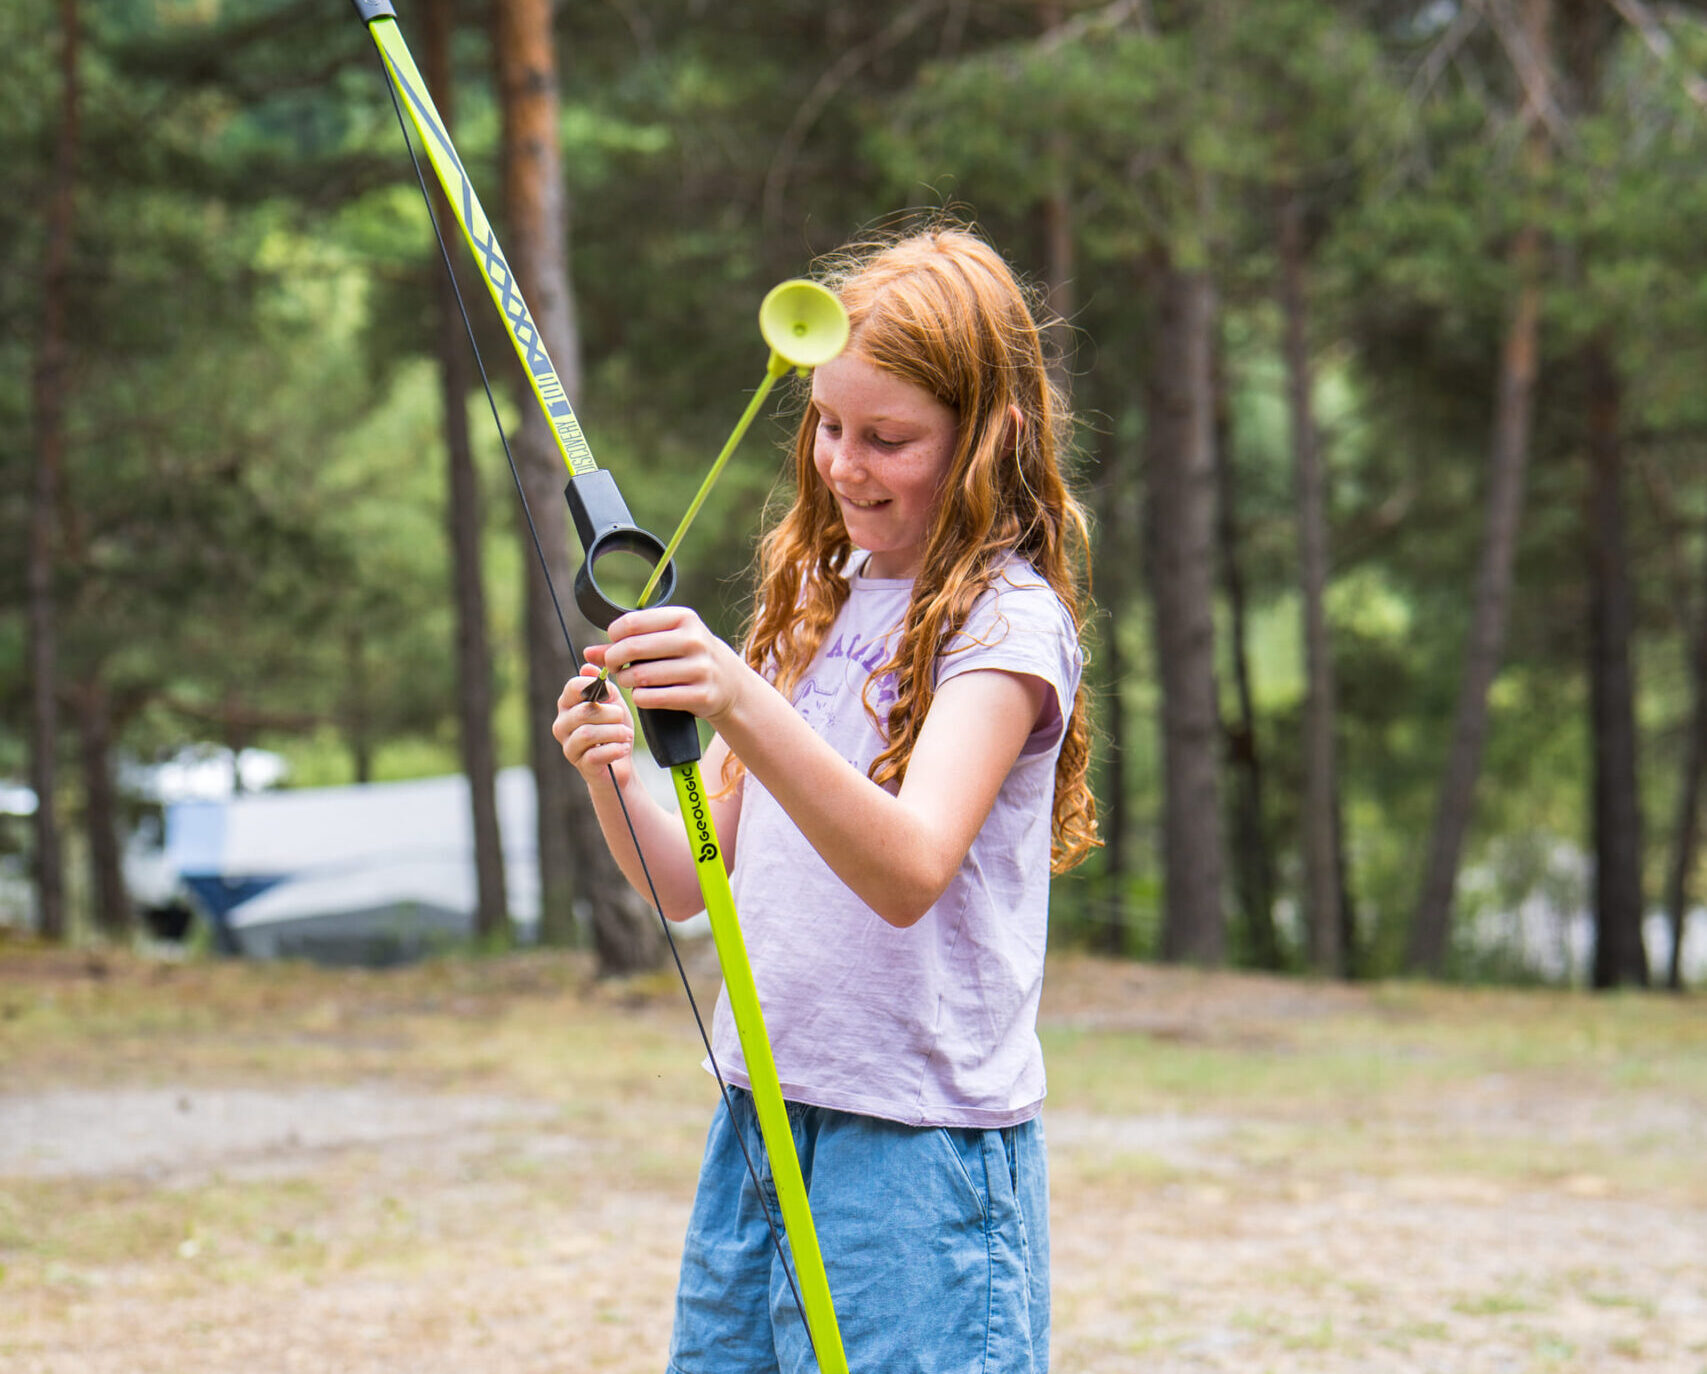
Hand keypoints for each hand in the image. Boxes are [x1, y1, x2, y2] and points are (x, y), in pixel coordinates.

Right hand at [554, 657, 634, 788]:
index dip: (595, 687)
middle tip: (622, 718)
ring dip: (614, 732)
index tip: (612, 695)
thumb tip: (588, 667)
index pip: (573, 687)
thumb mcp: (614, 703)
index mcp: (568, 705)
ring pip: (588, 733)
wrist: (621, 764)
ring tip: (626, 735)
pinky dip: (615, 749)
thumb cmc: (615, 729)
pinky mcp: (580, 765)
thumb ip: (604, 686)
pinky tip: (623, 748)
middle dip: (610, 713)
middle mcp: (562, 724)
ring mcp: (568, 746)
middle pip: (584, 711)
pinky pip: (596, 754)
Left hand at [600, 605, 747, 726]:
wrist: (729, 682)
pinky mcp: (701, 695)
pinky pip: (652, 698)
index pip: (631, 623)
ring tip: (629, 681)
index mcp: (684, 618)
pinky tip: (643, 694)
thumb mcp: (665, 641)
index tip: (614, 647)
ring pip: (640, 676)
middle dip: (614, 661)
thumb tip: (589, 653)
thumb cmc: (687, 656)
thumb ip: (627, 643)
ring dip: (626, 681)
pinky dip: (640, 698)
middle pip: (632, 648)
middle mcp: (694, 640)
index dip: (613, 638)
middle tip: (614, 668)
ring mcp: (700, 668)